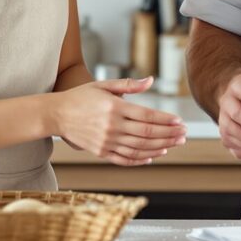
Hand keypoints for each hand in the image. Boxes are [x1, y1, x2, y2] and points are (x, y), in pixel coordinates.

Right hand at [50, 77, 185, 166]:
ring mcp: (107, 141)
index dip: (166, 120)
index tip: (180, 121)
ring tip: (174, 145)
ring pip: (139, 148)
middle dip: (169, 135)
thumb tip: (151, 80)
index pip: (147, 116)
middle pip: (147, 134)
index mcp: (115, 108)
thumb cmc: (81, 96)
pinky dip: (141, 159)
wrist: (56, 114)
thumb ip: (129, 85)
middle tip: (184, 134)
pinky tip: (154, 156)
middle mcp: (112, 126)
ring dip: (160, 147)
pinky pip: (125, 159)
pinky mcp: (101, 152)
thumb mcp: (104, 85)